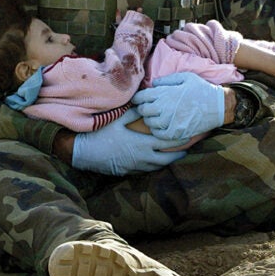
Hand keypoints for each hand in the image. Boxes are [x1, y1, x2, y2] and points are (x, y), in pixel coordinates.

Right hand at [72, 108, 187, 175]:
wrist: (85, 153)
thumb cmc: (101, 135)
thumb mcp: (118, 120)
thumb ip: (133, 112)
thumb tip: (143, 104)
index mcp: (142, 144)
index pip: (166, 144)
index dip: (179, 141)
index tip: (189, 137)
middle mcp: (142, 158)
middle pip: (166, 160)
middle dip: (177, 155)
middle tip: (186, 150)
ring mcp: (135, 167)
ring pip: (157, 167)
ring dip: (166, 162)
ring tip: (173, 155)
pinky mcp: (128, 172)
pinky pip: (146, 170)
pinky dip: (153, 165)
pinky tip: (154, 161)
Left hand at [132, 72, 225, 139]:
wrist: (218, 106)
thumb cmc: (201, 89)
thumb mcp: (185, 77)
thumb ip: (167, 80)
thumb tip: (153, 84)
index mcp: (165, 93)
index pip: (140, 97)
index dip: (137, 99)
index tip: (139, 100)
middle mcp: (165, 107)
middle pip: (143, 110)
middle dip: (143, 109)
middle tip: (148, 109)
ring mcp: (170, 121)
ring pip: (149, 123)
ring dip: (150, 120)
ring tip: (156, 117)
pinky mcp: (176, 132)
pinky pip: (159, 134)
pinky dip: (157, 131)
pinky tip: (162, 127)